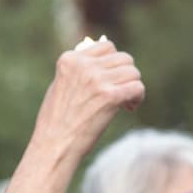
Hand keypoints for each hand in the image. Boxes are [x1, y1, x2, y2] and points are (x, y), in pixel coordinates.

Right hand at [31, 38, 144, 161]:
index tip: (111, 79)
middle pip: (123, 58)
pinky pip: (137, 87)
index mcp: (69, 60)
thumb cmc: (56, 120)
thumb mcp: (61, 86)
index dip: (113, 63)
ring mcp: (97, 80)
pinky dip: (138, 97)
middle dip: (125, 75)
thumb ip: (80, 70)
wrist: (54, 145)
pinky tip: (129, 107)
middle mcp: (84, 66)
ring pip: (133, 72)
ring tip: (125, 101)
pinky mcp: (110, 97)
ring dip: (133, 86)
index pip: (106, 47)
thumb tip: (106, 60)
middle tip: (121, 92)